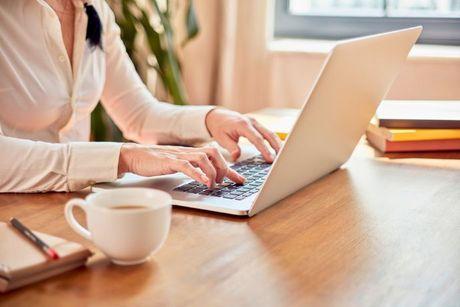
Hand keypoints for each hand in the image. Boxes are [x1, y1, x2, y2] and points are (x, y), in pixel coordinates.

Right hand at [118, 143, 244, 187]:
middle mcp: (188, 152)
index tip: (241, 181)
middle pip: (214, 154)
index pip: (217, 158)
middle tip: (222, 183)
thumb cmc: (155, 162)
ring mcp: (179, 155)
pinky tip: (203, 182)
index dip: (231, 170)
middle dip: (223, 169)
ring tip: (212, 185)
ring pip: (204, 158)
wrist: (134, 156)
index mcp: (192, 153)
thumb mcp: (178, 165)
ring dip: (212, 172)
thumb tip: (205, 178)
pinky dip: (197, 173)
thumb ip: (191, 168)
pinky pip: (187, 165)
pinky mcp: (169, 161)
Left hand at [205, 108, 281, 161]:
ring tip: (282, 156)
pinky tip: (278, 149)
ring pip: (271, 133)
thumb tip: (236, 156)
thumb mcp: (221, 138)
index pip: (257, 139)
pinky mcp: (257, 125)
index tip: (270, 159)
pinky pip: (268, 133)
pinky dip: (274, 141)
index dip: (265, 150)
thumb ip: (231, 147)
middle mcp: (252, 122)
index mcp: (243, 125)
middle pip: (269, 134)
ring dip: (277, 144)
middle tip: (281, 159)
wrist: (218, 116)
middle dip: (276, 147)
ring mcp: (256, 122)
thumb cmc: (219, 127)